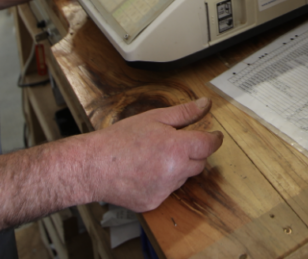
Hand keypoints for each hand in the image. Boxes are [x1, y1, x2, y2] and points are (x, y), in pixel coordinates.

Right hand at [79, 98, 223, 211]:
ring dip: (177, 168)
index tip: (214, 136)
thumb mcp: (154, 118)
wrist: (93, 166)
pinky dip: (161, 182)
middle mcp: (174, 172)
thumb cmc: (120, 140)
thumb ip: (184, 113)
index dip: (214, 139)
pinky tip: (144, 172)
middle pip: (199, 164)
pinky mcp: (154, 203)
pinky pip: (167, 191)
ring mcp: (164, 191)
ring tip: (153, 157)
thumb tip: (205, 104)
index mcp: (177, 148)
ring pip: (183, 178)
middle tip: (176, 143)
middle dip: (194, 153)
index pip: (209, 146)